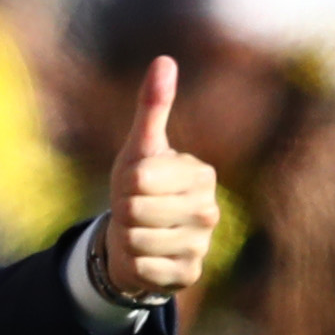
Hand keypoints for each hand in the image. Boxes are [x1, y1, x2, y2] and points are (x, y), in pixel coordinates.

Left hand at [103, 57, 217, 299]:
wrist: (138, 238)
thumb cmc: (140, 187)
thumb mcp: (140, 148)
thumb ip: (153, 106)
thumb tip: (165, 59)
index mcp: (202, 175)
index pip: (141, 177)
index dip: (127, 183)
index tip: (138, 185)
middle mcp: (210, 211)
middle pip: (136, 210)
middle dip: (124, 212)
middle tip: (135, 211)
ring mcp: (202, 246)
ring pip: (138, 240)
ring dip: (127, 239)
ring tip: (139, 233)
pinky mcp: (188, 275)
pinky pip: (143, 268)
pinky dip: (134, 264)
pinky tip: (146, 256)